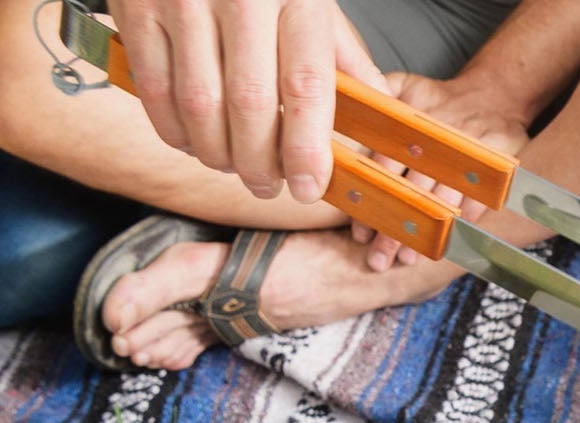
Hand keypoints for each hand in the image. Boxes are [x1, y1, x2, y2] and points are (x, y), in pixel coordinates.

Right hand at [106, 0, 386, 202]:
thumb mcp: (314, 5)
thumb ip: (345, 61)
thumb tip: (382, 118)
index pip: (305, 87)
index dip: (306, 149)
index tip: (307, 187)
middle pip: (249, 106)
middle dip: (259, 165)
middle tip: (267, 186)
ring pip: (199, 107)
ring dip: (218, 155)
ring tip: (232, 165)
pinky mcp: (137, 7)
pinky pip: (155, 90)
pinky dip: (175, 131)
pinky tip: (194, 140)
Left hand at [355, 72, 530, 271]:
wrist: (494, 95)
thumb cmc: (443, 99)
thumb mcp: (406, 85)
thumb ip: (376, 97)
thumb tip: (348, 109)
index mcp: (414, 125)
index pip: (385, 165)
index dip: (372, 199)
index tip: (360, 231)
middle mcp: (438, 143)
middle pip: (411, 192)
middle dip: (394, 229)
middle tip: (379, 258)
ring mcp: (466, 157)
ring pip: (440, 203)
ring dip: (424, 235)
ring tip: (407, 260)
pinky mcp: (492, 168)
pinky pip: (476, 201)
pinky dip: (461, 224)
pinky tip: (444, 244)